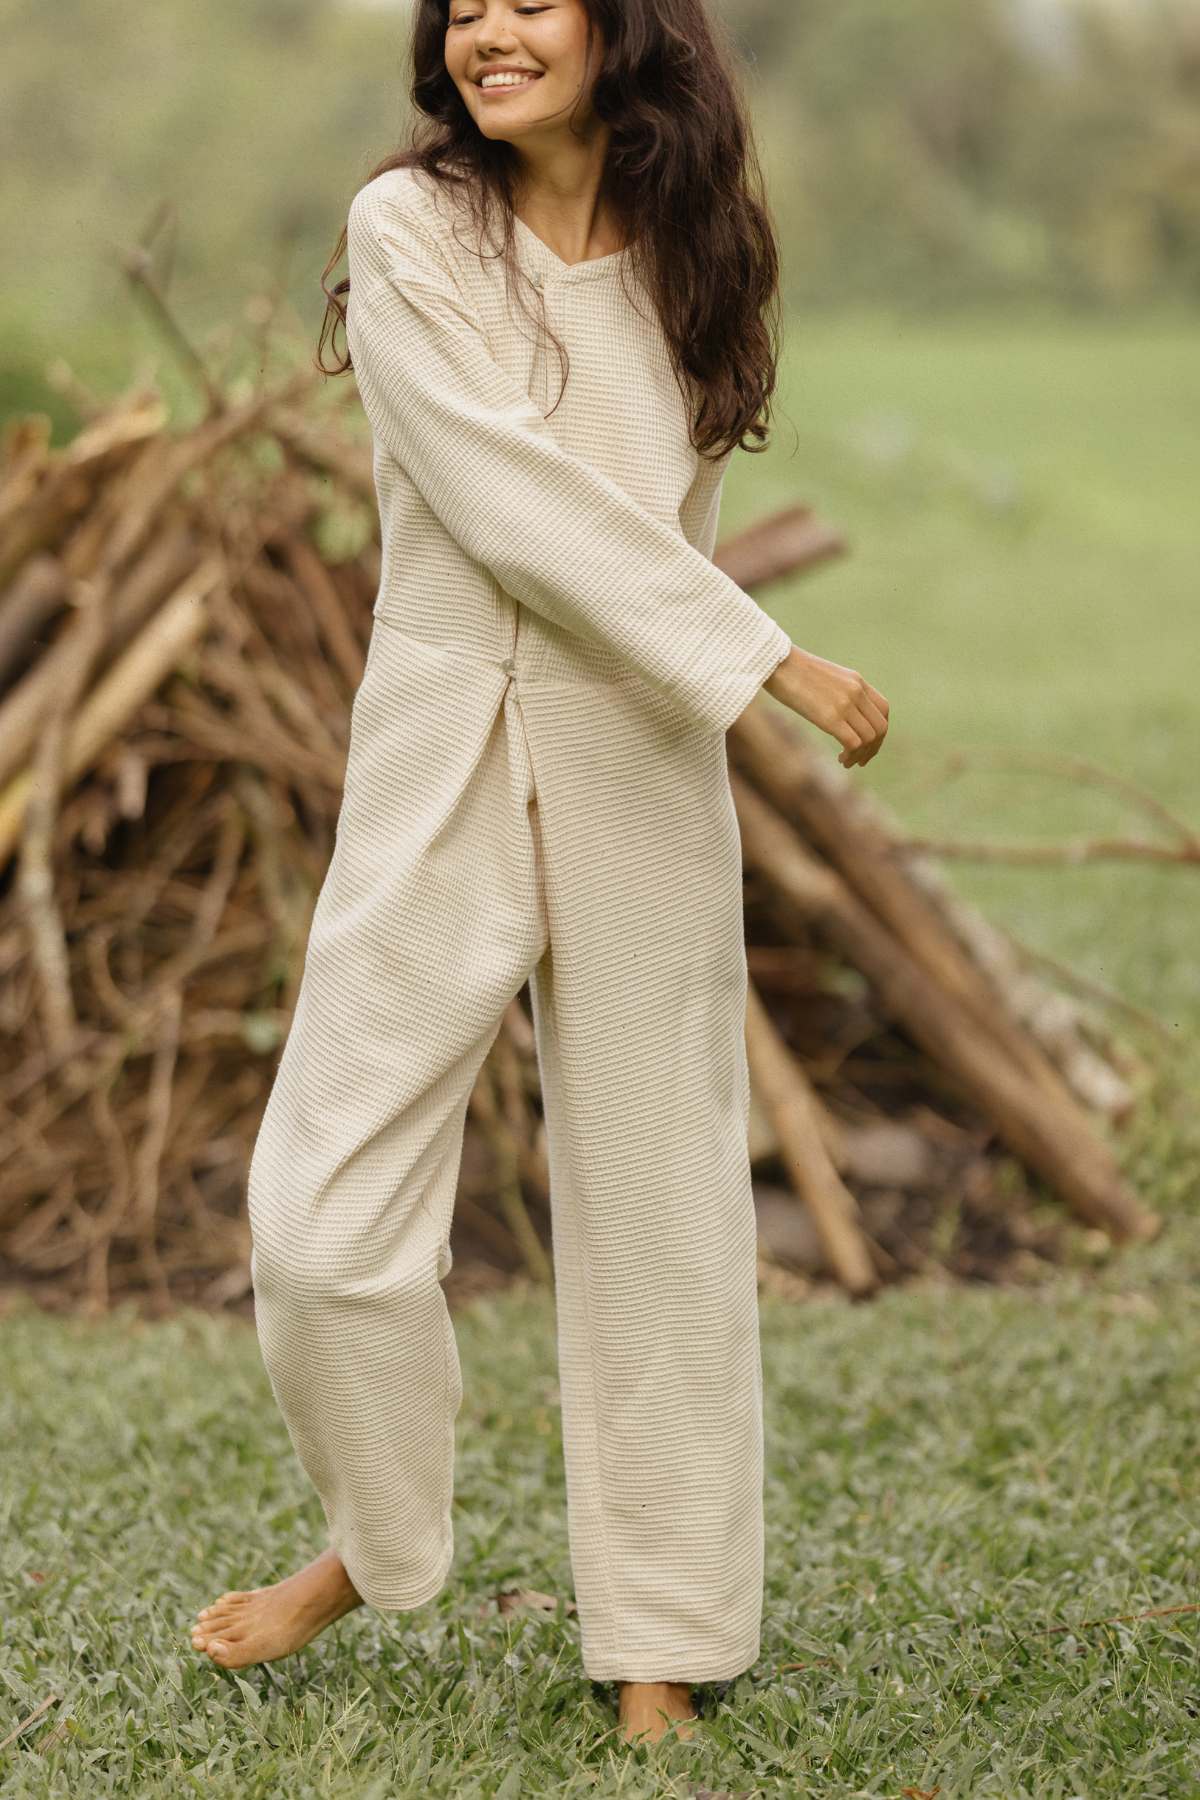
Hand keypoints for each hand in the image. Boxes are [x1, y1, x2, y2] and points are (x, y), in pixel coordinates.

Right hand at [762, 647, 888, 767]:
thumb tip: (839, 711)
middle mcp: (856, 692)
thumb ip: (838, 691)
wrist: (776, 663)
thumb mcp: (824, 677)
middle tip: (860, 760)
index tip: (867, 743)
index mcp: (856, 680)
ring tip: (847, 761)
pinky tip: (840, 758)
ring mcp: (845, 704)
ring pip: (869, 738)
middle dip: (873, 749)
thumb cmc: (791, 671)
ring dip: (861, 755)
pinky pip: (854, 743)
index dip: (879, 731)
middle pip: (880, 727)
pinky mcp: (830, 717)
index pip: (883, 709)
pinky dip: (851, 755)